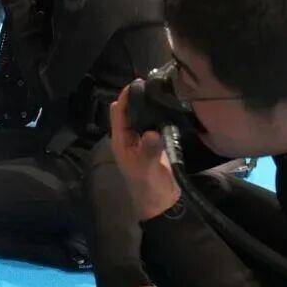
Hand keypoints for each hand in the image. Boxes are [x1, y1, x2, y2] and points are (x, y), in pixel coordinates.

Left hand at [110, 85, 181, 220]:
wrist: (162, 203)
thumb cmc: (149, 186)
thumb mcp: (148, 168)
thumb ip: (149, 150)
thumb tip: (151, 132)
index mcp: (120, 141)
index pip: (118, 114)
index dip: (124, 98)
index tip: (136, 83)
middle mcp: (128, 138)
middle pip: (128, 112)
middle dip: (136, 98)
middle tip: (153, 82)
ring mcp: (141, 141)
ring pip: (141, 117)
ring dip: (147, 105)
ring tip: (161, 89)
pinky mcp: (154, 144)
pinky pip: (153, 124)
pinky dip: (158, 115)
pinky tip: (168, 106)